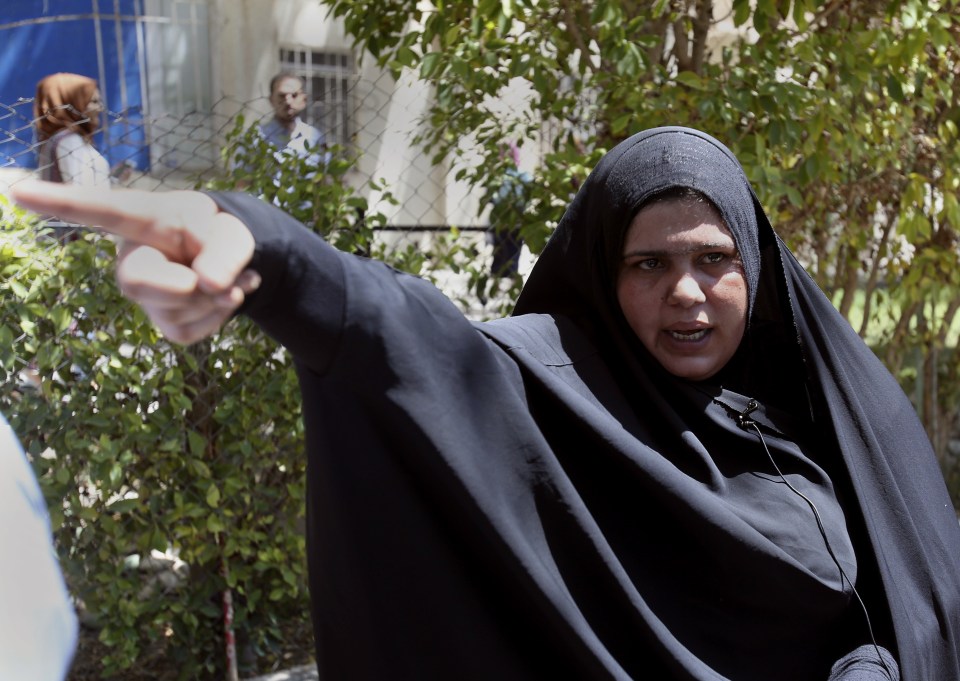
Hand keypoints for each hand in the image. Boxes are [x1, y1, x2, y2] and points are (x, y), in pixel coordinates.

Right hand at [11, 181, 259, 343]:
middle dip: (190, 287)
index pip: (100, 210)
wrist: (230, 262)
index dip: (60, 203)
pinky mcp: (164, 322)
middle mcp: (132, 257)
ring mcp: (144, 294)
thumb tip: (210, 285)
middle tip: (225, 278)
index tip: (17, 191)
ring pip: (176, 310)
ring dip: (218, 300)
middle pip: (140, 281)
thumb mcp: (233, 233)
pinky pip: (191, 331)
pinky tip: (225, 296)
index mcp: (144, 219)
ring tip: (231, 279)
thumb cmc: (219, 235)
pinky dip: (221, 316)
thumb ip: (227, 251)